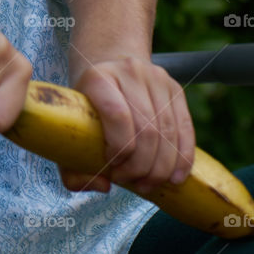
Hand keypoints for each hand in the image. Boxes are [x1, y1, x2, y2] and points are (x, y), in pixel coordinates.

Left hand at [61, 56, 195, 193]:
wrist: (108, 66)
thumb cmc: (85, 110)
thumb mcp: (68, 134)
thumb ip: (73, 171)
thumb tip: (104, 187)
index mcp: (98, 79)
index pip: (117, 115)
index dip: (119, 149)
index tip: (112, 168)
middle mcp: (130, 73)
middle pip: (147, 130)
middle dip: (141, 167)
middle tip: (131, 183)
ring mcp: (157, 78)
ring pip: (168, 133)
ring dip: (161, 168)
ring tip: (148, 184)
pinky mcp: (176, 89)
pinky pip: (185, 129)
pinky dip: (182, 158)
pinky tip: (175, 178)